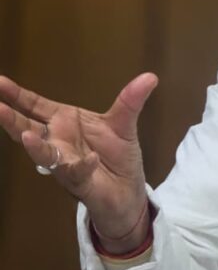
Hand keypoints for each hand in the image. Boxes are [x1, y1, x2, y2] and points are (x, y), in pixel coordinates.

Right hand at [0, 73, 156, 251]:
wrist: (128, 192)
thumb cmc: (117, 156)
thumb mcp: (125, 124)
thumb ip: (131, 101)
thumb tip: (151, 76)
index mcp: (65, 123)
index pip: (36, 107)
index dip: (18, 96)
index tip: (0, 82)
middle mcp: (59, 143)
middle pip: (30, 129)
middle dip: (13, 121)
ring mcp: (66, 163)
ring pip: (46, 155)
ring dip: (37, 147)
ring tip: (26, 136)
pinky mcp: (81, 183)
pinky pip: (78, 173)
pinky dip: (82, 166)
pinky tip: (89, 159)